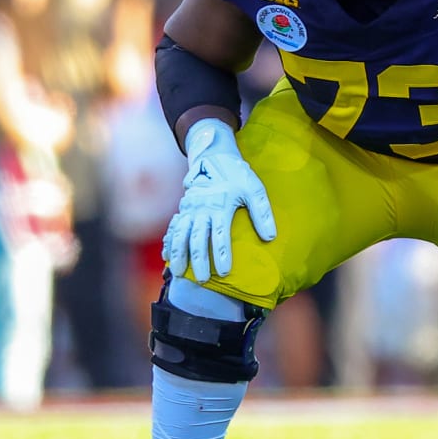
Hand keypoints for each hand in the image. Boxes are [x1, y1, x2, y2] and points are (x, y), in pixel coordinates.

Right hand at [162, 118, 275, 283]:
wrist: (215, 158)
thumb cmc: (238, 176)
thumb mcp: (255, 189)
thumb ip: (262, 213)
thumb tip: (270, 237)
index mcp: (220, 205)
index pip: (220, 235)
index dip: (222, 254)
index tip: (224, 272)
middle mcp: (202, 209)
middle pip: (198, 238)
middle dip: (200, 261)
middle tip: (203, 280)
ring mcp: (189, 209)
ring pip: (181, 234)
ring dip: (179, 254)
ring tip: (180, 273)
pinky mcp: (183, 209)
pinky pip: (173, 228)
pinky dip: (169, 242)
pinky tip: (167, 257)